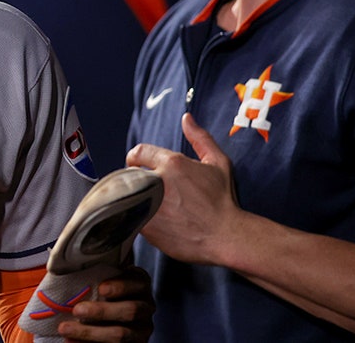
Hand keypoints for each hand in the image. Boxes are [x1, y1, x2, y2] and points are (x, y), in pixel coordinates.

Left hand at [58, 265, 154, 342]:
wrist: (111, 315)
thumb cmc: (104, 290)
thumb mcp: (106, 278)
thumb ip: (96, 272)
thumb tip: (66, 265)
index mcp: (140, 286)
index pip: (137, 284)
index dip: (121, 286)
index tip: (100, 288)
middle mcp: (146, 308)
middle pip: (130, 310)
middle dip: (101, 311)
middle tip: (76, 310)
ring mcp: (142, 330)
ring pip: (121, 335)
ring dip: (90, 333)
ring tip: (64, 329)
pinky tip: (70, 341)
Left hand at [125, 113, 239, 264]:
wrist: (226, 237)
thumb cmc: (223, 200)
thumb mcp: (218, 163)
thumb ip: (200, 138)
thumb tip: (186, 118)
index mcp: (171, 164)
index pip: (138, 152)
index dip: (138, 158)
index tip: (141, 166)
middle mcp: (156, 183)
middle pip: (130, 174)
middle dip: (137, 178)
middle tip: (151, 188)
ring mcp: (149, 206)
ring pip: (128, 195)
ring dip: (136, 197)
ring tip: (153, 204)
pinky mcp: (145, 227)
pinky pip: (131, 216)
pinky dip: (138, 216)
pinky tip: (156, 220)